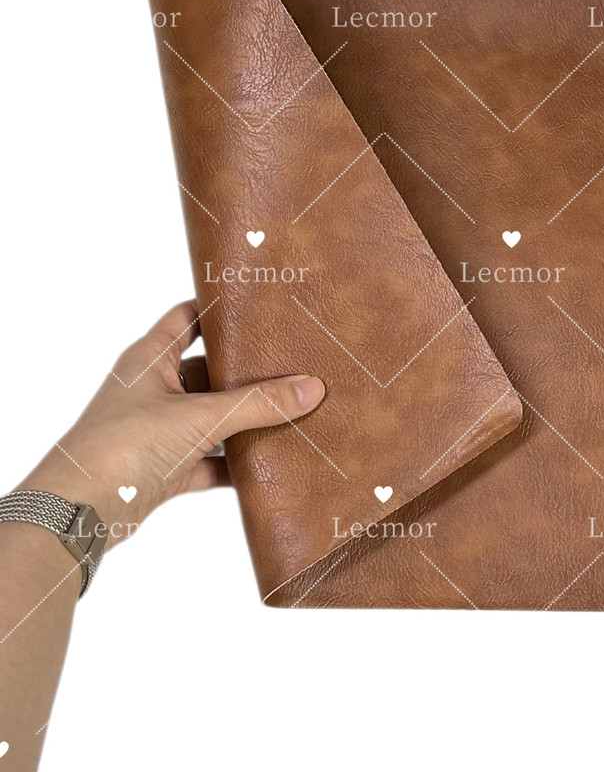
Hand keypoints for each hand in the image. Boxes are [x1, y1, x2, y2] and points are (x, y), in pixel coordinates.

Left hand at [15, 300, 325, 546]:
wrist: (79, 512)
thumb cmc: (123, 446)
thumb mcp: (200, 416)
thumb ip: (257, 404)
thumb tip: (310, 388)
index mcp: (150, 359)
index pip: (187, 318)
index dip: (219, 309)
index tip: (259, 306)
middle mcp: (153, 390)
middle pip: (209, 371)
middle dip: (247, 373)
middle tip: (291, 364)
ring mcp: (159, 430)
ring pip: (212, 417)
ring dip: (245, 420)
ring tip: (290, 411)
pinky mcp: (164, 469)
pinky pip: (210, 460)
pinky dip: (235, 464)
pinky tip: (268, 463)